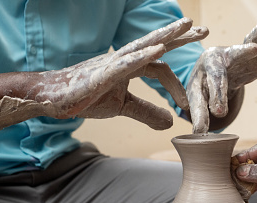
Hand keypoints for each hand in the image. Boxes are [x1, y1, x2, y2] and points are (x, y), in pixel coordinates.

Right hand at [0, 18, 208, 132]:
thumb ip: (147, 112)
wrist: (52, 98)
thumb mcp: (123, 107)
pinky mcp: (101, 73)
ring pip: (143, 45)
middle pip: (156, 44)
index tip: (187, 104)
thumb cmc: (85, 97)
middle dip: (180, 36)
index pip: (159, 67)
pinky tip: (159, 49)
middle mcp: (124, 59)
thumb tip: (170, 122)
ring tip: (186, 26)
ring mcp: (112, 63)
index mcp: (130, 66)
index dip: (175, 85)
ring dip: (165, 35)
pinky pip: (125, 62)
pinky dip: (143, 56)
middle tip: (204, 29)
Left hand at [187, 18, 256, 133]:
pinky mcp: (254, 57)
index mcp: (204, 66)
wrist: (213, 72)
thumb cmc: (203, 85)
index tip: (219, 112)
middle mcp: (221, 56)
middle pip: (229, 59)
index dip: (215, 97)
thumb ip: (200, 113)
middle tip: (253, 52)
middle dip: (243, 55)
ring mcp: (238, 55)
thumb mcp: (198, 98)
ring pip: (247, 46)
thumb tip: (198, 134)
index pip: (211, 83)